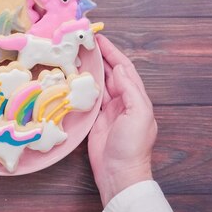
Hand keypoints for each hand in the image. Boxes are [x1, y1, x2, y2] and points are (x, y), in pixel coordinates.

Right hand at [88, 34, 156, 205]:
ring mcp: (108, 110)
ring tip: (75, 55)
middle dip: (99, 56)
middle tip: (83, 42)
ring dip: (89, 69)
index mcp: (135, 97)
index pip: (124, 67)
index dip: (112, 51)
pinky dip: (82, 86)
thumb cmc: (132, 146)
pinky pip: (89, 98)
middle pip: (110, 72)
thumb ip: (130, 90)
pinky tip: (73, 78)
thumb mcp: (138, 115)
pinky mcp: (95, 120)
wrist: (119, 174)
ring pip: (99, 83)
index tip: (99, 38)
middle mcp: (122, 100)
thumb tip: (119, 68)